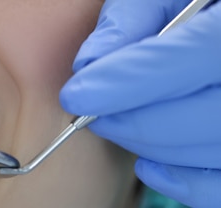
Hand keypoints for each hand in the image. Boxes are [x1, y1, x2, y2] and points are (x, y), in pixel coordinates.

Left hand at [60, 0, 220, 206]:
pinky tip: (147, 163)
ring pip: (212, 151)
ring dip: (149, 147)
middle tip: (88, 113)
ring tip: (114, 124)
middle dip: (134, 120)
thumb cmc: (198, 2)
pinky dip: (183, 182)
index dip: (130, 82)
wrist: (217, 17)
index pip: (195, 55)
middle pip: (205, 114)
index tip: (77, 95)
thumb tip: (88, 65)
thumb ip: (133, 18)